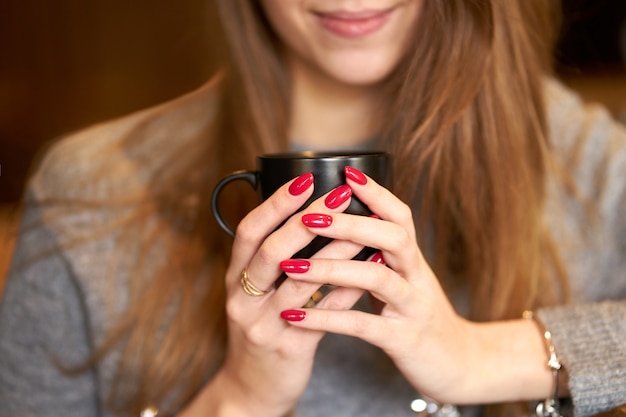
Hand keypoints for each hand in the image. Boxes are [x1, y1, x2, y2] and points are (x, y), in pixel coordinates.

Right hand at [189, 173, 366, 416]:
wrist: (251, 388)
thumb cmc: (260, 330)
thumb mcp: (254, 294)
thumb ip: (272, 261)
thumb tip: (309, 217)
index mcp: (235, 278)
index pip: (249, 232)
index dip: (276, 204)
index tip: (306, 178)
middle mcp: (243, 299)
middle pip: (271, 251)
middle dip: (307, 219)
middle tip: (340, 195)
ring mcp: (263, 325)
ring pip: (300, 280)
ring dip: (335, 251)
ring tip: (364, 228)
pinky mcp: (288, 348)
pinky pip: (322, 316)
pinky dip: (346, 291)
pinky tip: (369, 271)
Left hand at [276, 169, 554, 404]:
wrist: (460, 363)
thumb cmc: (420, 316)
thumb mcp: (406, 280)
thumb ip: (382, 256)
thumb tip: (348, 226)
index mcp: (412, 260)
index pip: (400, 216)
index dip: (376, 193)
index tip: (345, 172)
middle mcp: (416, 277)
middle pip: (393, 237)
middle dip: (350, 224)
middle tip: (309, 217)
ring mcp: (412, 308)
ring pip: (376, 279)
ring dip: (331, 269)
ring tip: (290, 266)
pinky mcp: (403, 340)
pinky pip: (363, 326)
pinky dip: (327, 318)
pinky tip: (295, 317)